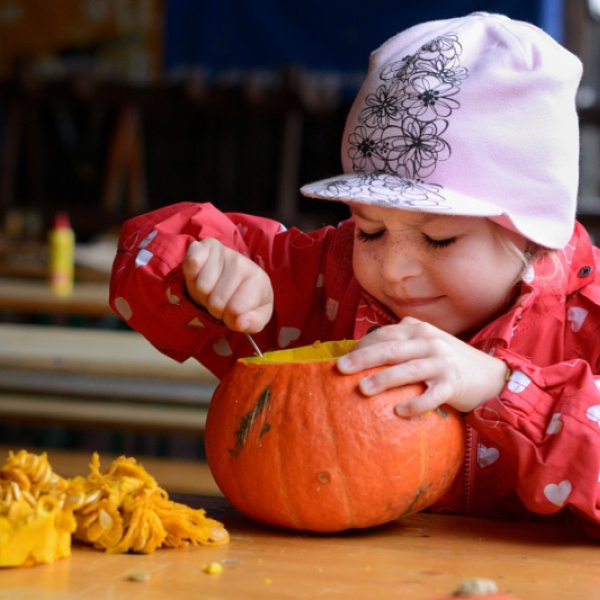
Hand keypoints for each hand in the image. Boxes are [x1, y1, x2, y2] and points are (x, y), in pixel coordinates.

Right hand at [182, 238, 273, 332]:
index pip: (234, 310)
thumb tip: (239, 322)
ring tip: (211, 291)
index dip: (229, 318)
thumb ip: (254, 323)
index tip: (233, 312)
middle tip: (220, 301)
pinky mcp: (205, 245)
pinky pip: (191, 263)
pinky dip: (191, 275)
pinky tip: (200, 275)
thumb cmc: (248, 299)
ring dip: (201, 295)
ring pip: (201, 287)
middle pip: (215, 301)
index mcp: (259, 280)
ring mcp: (224, 252)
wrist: (236, 275)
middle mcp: (242, 263)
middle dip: (214, 308)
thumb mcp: (258, 314)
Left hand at [337, 317, 508, 416]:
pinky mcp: (454, 385)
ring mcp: (443, 363)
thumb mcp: (426, 342)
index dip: (362, 346)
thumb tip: (364, 349)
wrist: (490, 376)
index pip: (385, 334)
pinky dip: (416, 404)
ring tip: (363, 389)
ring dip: (385, 379)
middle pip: (391, 349)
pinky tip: (399, 412)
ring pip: (409, 370)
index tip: (344, 359)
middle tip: (341, 369)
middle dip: (364, 358)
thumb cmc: (448, 361)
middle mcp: (430, 343)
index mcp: (419, 330)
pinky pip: (432, 395)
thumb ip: (402, 341)